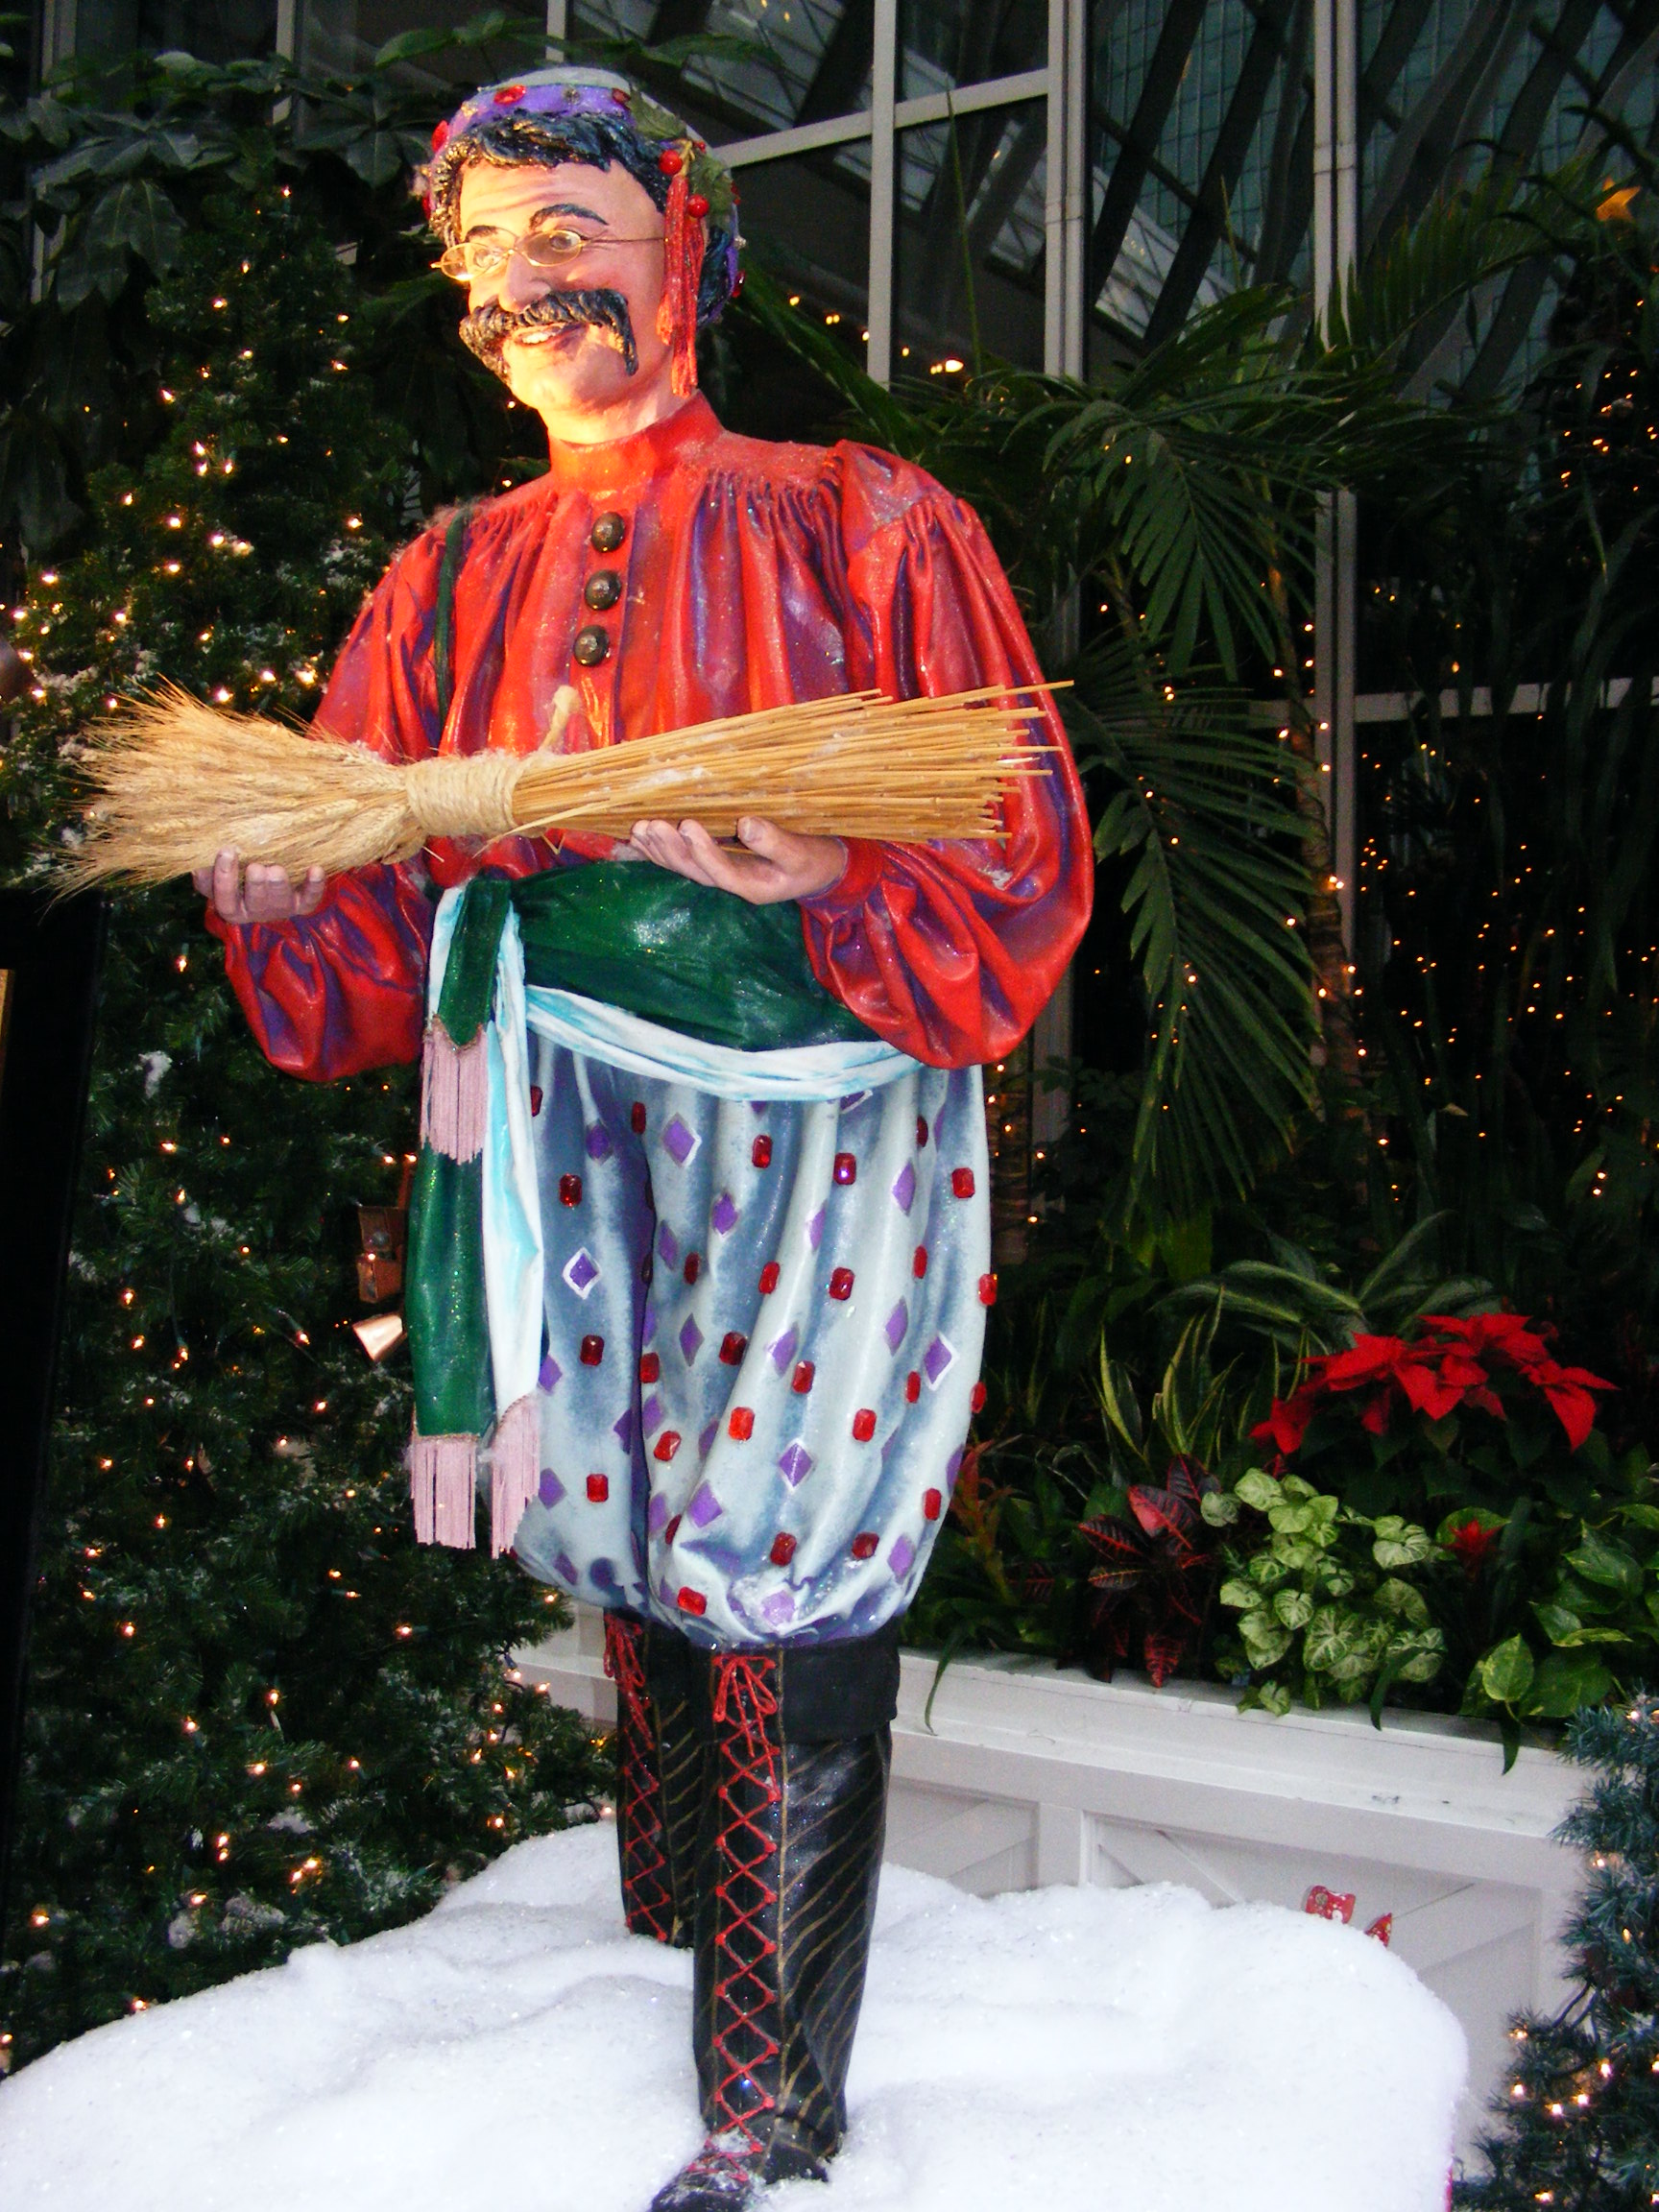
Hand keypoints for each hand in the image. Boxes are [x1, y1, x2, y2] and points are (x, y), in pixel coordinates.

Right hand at [193, 848, 326, 923]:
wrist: (274, 880)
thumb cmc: (239, 872)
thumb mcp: (222, 872)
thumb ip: (208, 869)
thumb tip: (196, 862)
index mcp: (233, 906)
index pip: (225, 900)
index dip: (223, 879)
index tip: (227, 851)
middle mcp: (257, 912)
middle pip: (255, 905)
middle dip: (255, 886)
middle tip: (256, 868)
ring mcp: (281, 908)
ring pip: (281, 903)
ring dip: (279, 887)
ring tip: (276, 870)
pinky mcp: (303, 903)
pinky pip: (311, 899)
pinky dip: (315, 885)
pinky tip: (315, 869)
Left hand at [621, 817, 845, 905]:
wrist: (815, 871)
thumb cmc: (810, 862)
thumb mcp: (801, 854)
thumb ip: (776, 842)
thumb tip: (747, 824)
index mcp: (753, 886)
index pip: (722, 871)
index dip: (703, 850)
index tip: (688, 824)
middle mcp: (730, 885)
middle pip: (694, 871)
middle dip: (670, 849)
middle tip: (651, 825)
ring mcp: (719, 876)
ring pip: (683, 868)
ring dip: (659, 850)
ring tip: (639, 828)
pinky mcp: (713, 866)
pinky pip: (682, 862)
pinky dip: (659, 851)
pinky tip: (640, 837)